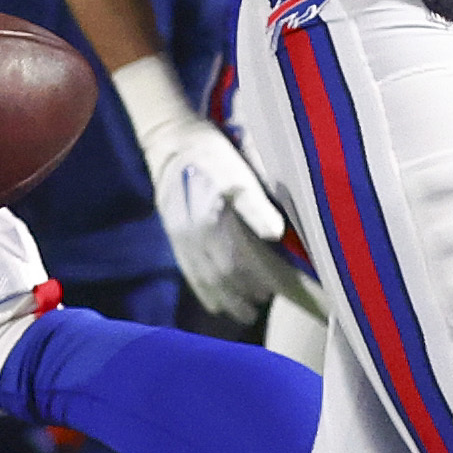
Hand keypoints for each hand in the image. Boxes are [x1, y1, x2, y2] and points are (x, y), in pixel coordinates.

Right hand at [144, 111, 318, 321]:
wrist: (170, 140)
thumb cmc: (211, 150)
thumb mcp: (237, 167)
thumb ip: (255, 203)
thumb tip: (276, 233)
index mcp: (213, 216)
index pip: (243, 257)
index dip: (265, 276)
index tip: (283, 288)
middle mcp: (194, 233)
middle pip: (224, 273)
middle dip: (246, 292)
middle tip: (267, 301)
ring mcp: (181, 237)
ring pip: (205, 277)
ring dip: (227, 297)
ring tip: (246, 312)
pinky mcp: (172, 236)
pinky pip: (188, 271)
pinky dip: (203, 291)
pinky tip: (215, 303)